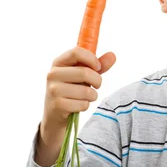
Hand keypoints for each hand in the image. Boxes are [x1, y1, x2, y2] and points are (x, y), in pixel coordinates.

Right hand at [36, 46, 115, 165]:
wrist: (55, 115)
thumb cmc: (72, 90)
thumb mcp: (84, 75)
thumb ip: (98, 65)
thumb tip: (113, 55)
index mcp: (59, 62)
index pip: (77, 52)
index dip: (92, 59)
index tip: (98, 67)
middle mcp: (53, 74)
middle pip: (84, 72)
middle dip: (97, 81)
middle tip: (97, 86)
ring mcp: (53, 90)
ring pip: (86, 91)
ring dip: (92, 96)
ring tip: (86, 97)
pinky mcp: (57, 105)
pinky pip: (83, 104)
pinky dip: (85, 106)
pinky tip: (78, 105)